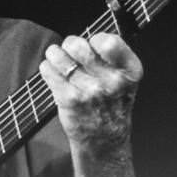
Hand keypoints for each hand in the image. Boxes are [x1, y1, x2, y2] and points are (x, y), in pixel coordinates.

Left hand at [39, 33, 142, 152]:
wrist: (104, 138)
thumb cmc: (112, 104)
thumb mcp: (125, 79)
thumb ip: (111, 57)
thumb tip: (85, 38)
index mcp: (130, 71)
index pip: (109, 41)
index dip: (95, 40)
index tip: (92, 46)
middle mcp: (112, 81)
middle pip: (78, 46)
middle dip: (70, 44)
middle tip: (71, 51)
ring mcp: (90, 91)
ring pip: (59, 56)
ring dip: (55, 55)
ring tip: (58, 58)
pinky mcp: (69, 99)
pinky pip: (48, 70)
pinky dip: (47, 68)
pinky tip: (53, 72)